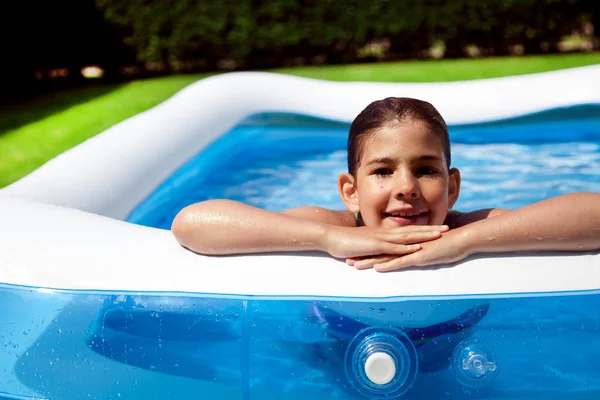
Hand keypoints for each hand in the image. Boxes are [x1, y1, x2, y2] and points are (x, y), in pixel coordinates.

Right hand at [323, 224, 448, 258]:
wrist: (329, 236)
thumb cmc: (343, 241)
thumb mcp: (362, 245)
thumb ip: (372, 248)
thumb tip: (379, 253)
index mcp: (382, 233)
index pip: (406, 230)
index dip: (422, 229)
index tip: (436, 228)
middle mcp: (384, 233)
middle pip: (411, 230)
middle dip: (430, 229)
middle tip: (448, 227)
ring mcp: (380, 238)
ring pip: (406, 236)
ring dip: (423, 235)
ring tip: (440, 235)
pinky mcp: (374, 245)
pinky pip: (393, 246)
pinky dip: (406, 246)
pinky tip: (418, 247)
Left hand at [347, 229, 470, 271]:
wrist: (464, 238)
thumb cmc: (450, 243)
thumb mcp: (430, 248)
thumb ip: (420, 250)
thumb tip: (415, 253)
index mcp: (407, 244)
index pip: (384, 248)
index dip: (370, 251)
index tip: (356, 254)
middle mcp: (406, 246)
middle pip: (380, 251)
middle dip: (363, 256)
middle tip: (346, 260)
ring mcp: (412, 251)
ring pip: (386, 257)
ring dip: (369, 262)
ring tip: (354, 266)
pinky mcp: (420, 257)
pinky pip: (401, 262)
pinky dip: (389, 265)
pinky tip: (377, 268)